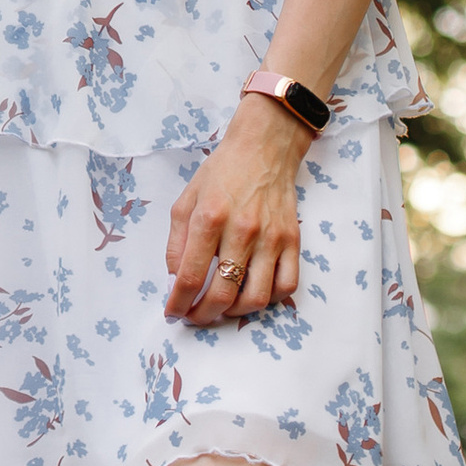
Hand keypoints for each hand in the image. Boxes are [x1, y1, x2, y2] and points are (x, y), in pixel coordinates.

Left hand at [166, 99, 307, 320]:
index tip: (172, 312)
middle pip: (222, 293)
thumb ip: (176, 242)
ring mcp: (271, 238)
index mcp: (209, 218)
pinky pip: (286, 286)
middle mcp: (242, 230)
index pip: (189, 275)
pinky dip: (268, 300)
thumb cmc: (221, 173)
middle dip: (203, 315)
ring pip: (256, 298)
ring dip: (234, 312)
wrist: (264, 149)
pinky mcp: (293, 241)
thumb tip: (175, 280)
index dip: (178, 303)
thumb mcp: (186, 200)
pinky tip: (252, 294)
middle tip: (195, 316)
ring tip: (222, 307)